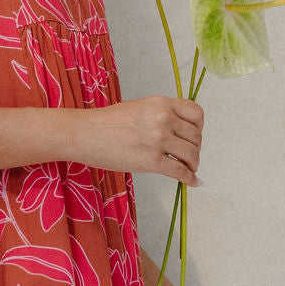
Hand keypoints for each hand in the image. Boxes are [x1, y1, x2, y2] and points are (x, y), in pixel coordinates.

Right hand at [77, 96, 203, 184]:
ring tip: (188, 169)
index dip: (199, 127)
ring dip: (193, 164)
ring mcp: (158, 139)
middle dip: (195, 148)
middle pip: (196, 136)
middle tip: (188, 157)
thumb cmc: (106, 123)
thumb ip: (160, 115)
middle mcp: (163, 119)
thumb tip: (177, 130)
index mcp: (161, 103)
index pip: (196, 113)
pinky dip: (189, 179)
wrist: (85, 134)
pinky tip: (191, 182)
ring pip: (191, 154)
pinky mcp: (152, 161)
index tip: (193, 136)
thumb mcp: (138, 108)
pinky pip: (180, 171)